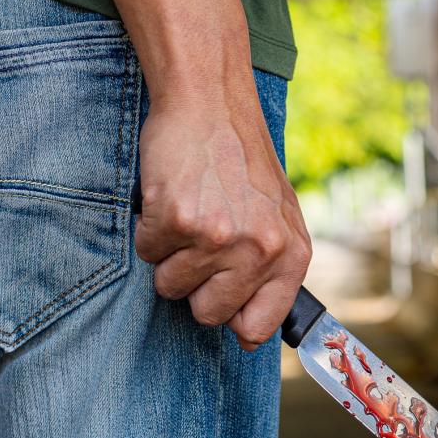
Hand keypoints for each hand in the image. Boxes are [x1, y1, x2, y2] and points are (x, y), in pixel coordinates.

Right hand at [133, 93, 311, 351]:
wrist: (211, 102)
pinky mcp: (177, 220)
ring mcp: (218, 237)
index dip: (233, 320)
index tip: (221, 303)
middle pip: (207, 313)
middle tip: (201, 243)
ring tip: (189, 213)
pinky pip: (147, 252)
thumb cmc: (242, 161)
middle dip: (195, 286)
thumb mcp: (279, 216)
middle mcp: (259, 251)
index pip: (259, 326)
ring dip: (170, 255)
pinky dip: (149, 229)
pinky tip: (170, 198)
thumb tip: (251, 335)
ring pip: (170, 286)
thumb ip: (273, 271)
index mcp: (290, 254)